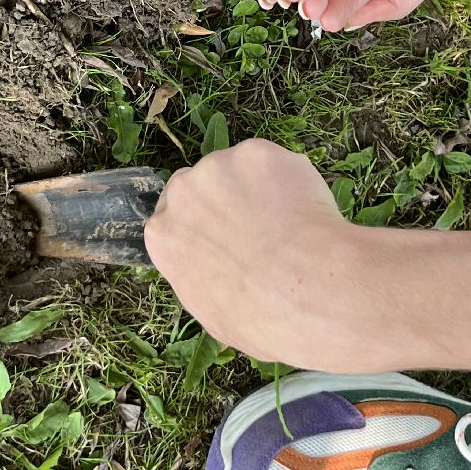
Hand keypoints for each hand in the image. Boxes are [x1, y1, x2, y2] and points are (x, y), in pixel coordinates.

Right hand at [144, 139, 391, 371]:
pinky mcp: (257, 152)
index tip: (225, 234)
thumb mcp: (215, 317)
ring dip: (259, 186)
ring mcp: (219, 166)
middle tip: (259, 224)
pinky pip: (274, 163)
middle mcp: (183, 191)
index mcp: (163, 234)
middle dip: (225, 198)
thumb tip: (220, 281)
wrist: (307, 289)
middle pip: (201, 183)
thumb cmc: (261, 317)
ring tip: (289, 222)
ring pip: (240, 169)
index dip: (203, 223)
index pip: (174, 217)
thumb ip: (203, 280)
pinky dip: (289, 179)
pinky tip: (306, 210)